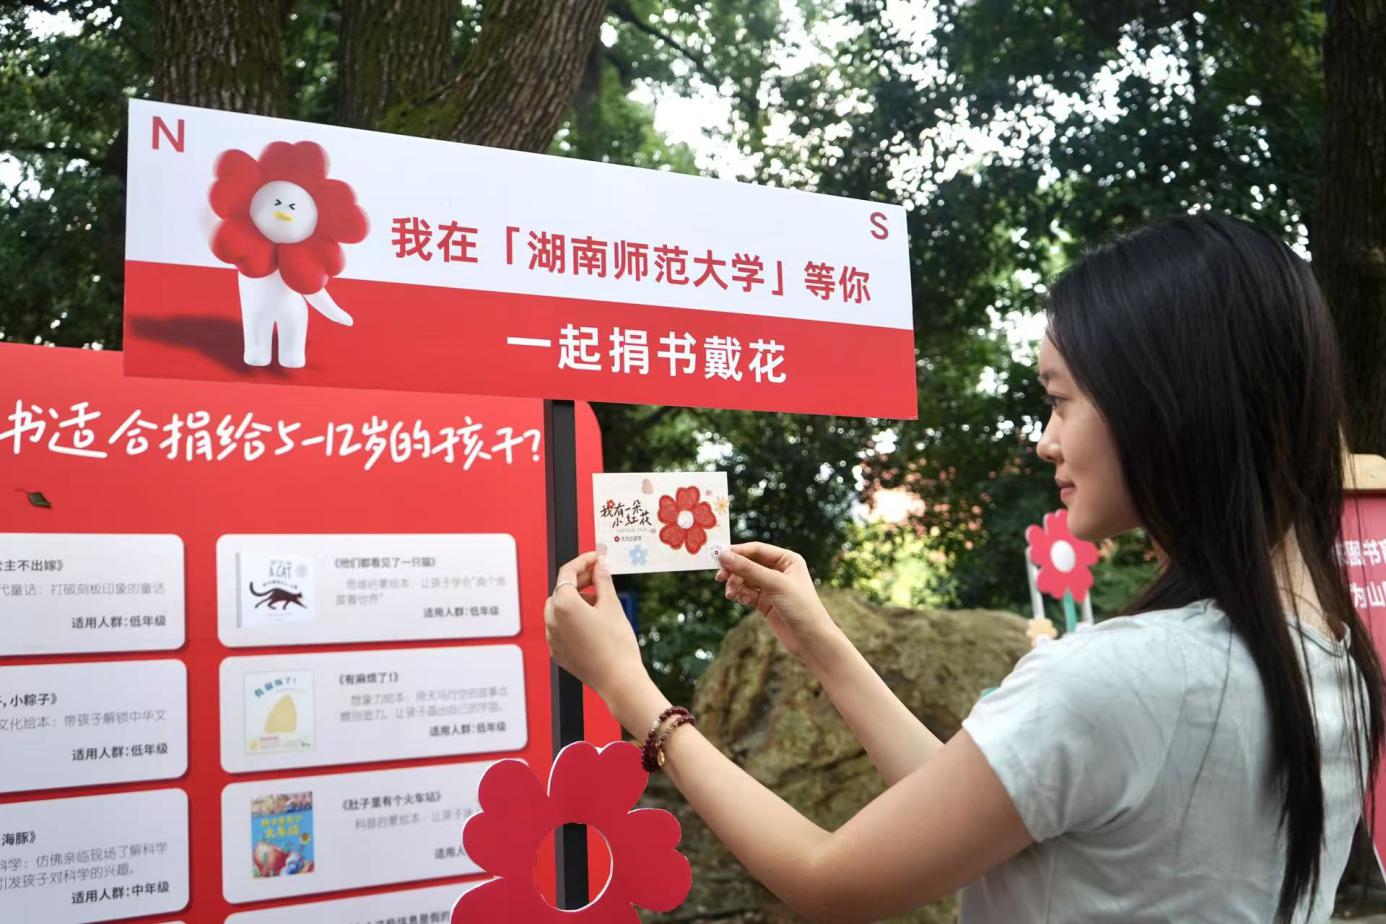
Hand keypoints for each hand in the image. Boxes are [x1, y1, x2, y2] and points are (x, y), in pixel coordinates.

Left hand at [545, 551, 647, 702]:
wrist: (618, 680)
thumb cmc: (616, 643)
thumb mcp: (612, 605)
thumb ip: (602, 579)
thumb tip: (600, 563)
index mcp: (563, 604)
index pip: (568, 572)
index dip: (584, 561)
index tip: (597, 557)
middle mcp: (551, 620)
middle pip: (562, 590)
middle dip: (580, 581)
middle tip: (600, 577)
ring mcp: (552, 638)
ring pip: (560, 610)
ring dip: (576, 601)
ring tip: (601, 604)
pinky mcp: (557, 652)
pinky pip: (561, 628)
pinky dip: (573, 620)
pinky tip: (593, 624)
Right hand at [716, 543, 842, 668]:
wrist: (811, 640)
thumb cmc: (801, 607)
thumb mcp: (774, 584)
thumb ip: (748, 569)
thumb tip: (724, 555)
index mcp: (787, 559)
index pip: (756, 549)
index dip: (737, 552)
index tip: (718, 557)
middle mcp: (779, 571)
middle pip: (748, 564)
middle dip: (734, 571)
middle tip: (720, 578)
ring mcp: (772, 587)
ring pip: (745, 579)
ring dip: (735, 585)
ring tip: (730, 594)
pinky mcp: (766, 603)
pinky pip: (747, 593)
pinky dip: (741, 595)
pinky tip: (741, 601)